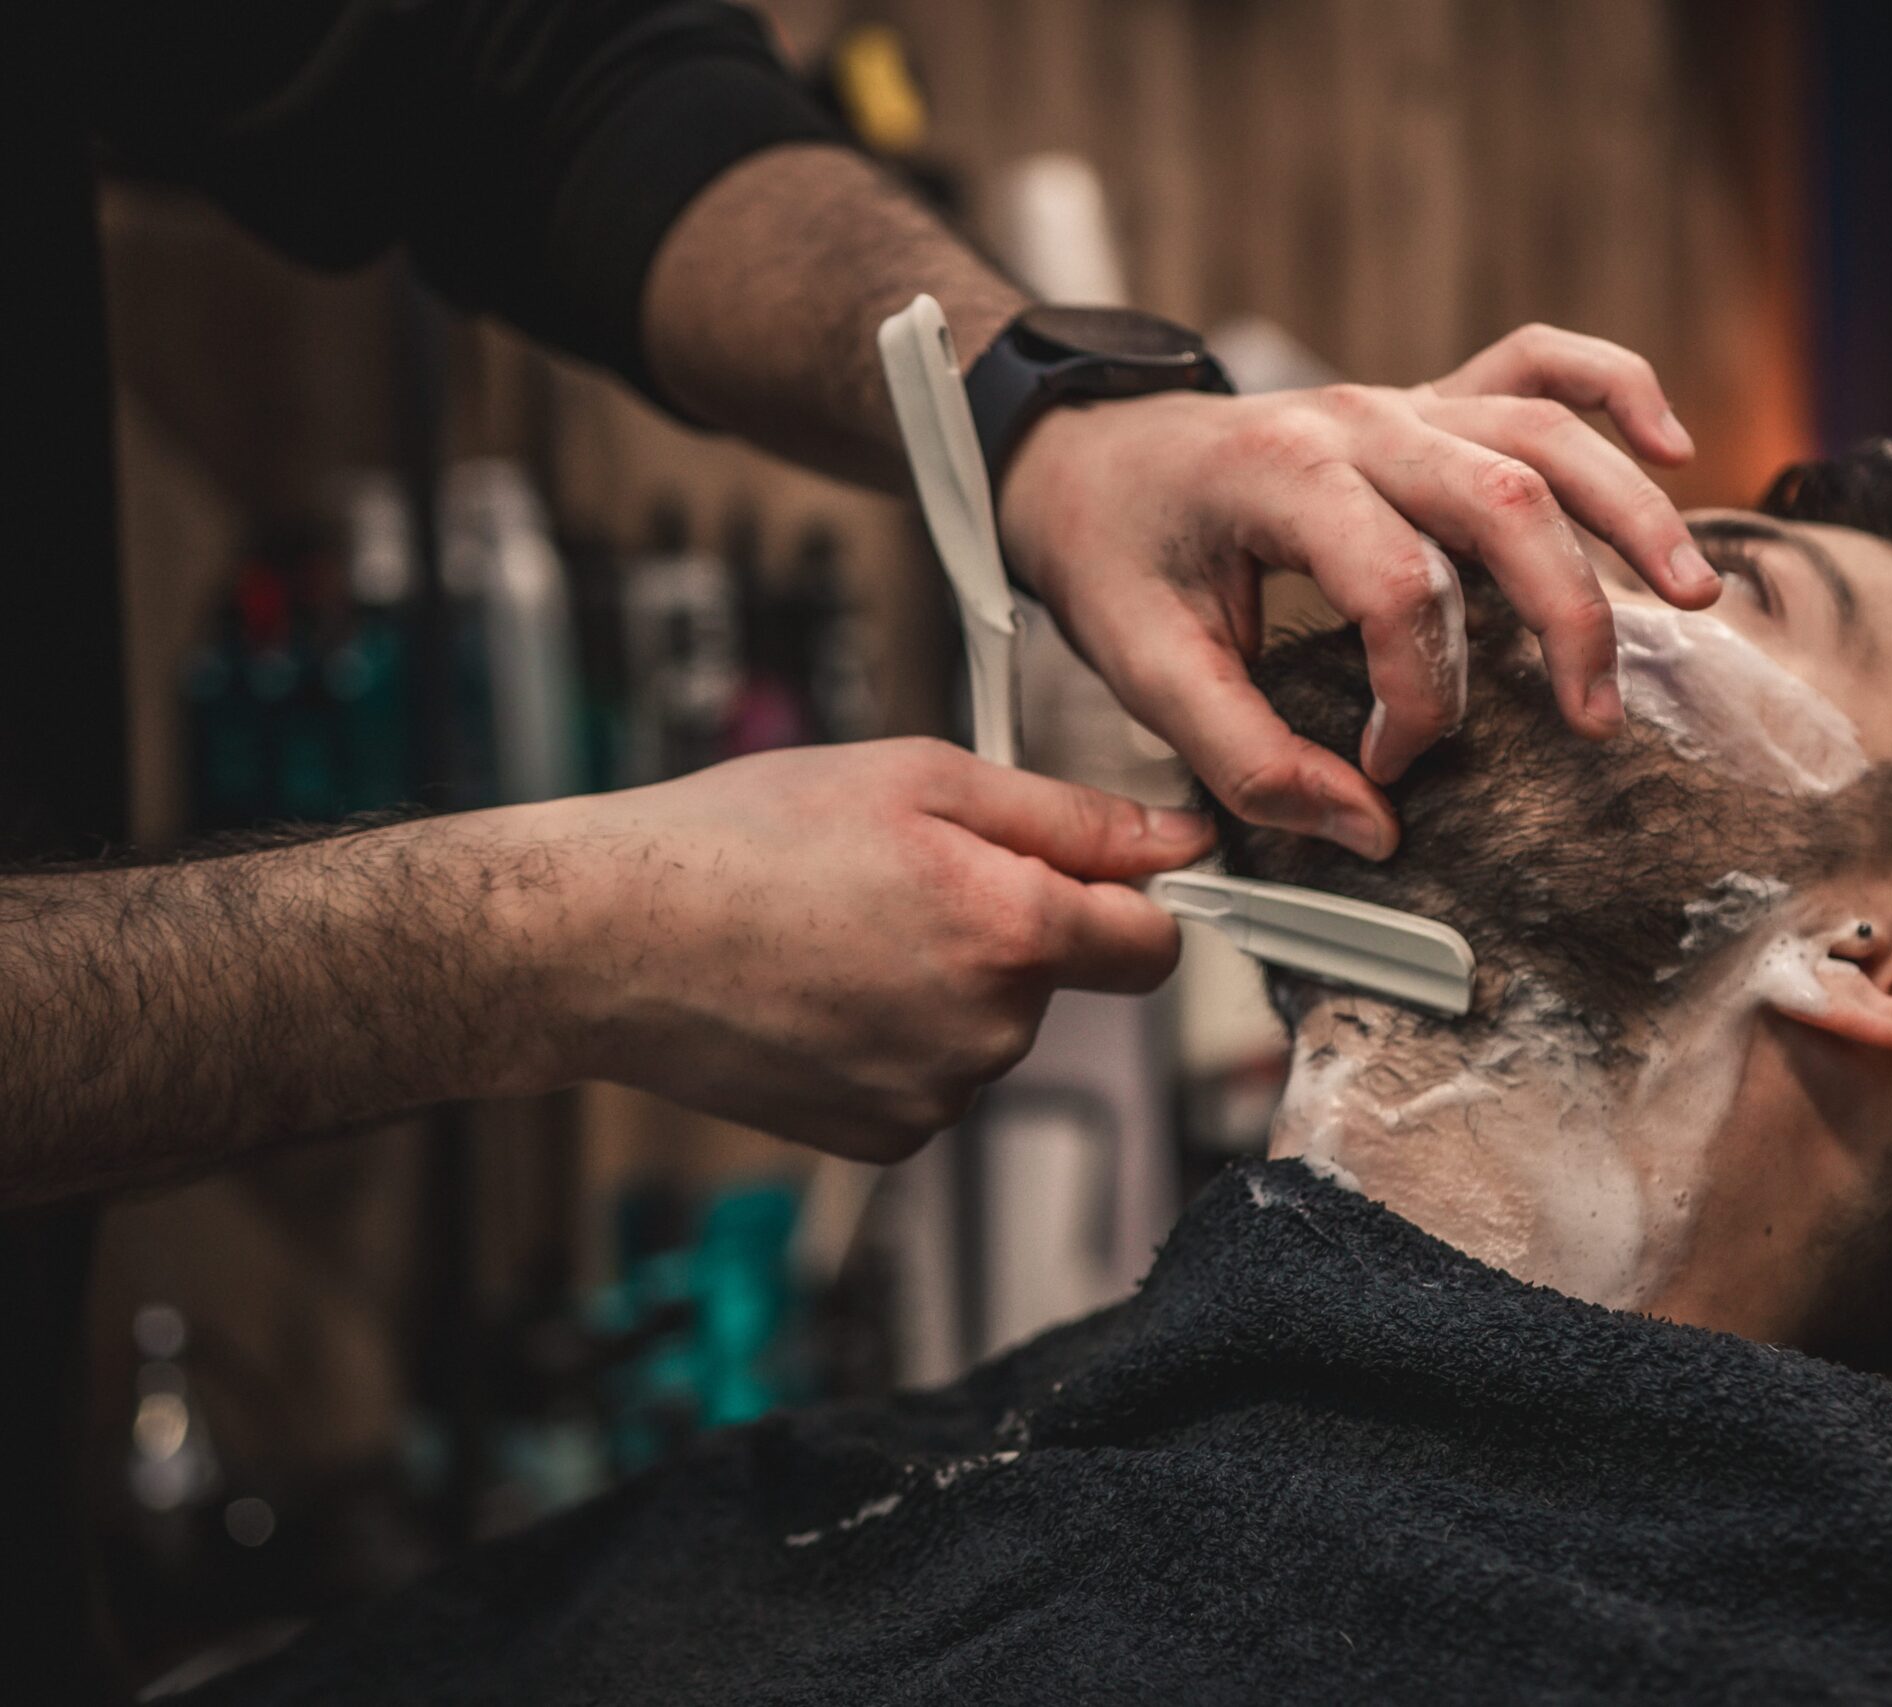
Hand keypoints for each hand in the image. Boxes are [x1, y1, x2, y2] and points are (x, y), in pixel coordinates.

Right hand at [530, 740, 1210, 1160]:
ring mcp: (935, 1096)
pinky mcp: (883, 1138)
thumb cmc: (743, 841)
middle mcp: (989, 1033)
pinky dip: (896, 1038)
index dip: (1131, 902)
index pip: (1155, 946)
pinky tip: (822, 991)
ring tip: (842, 930)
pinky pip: (933, 1078)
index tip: (1094, 879)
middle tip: (904, 876)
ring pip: (992, 1029)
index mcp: (1013, 935)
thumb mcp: (922, 779)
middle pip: (1060, 982)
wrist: (604, 939)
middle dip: (1009, 928)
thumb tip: (1178, 843)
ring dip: (947, 982)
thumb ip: (1070, 818)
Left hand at [994, 324, 1718, 858]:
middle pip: (1504, 498)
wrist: (1082, 455)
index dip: (1413, 698)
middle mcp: (1357, 420)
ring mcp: (1400, 400)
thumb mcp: (1146, 671)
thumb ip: (1249, 759)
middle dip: (1568, 616)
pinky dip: (1615, 385)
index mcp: (1282, 477)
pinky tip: (1675, 446)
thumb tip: (1368, 830)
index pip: (1399, 587)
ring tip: (1692, 597)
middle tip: (1597, 720)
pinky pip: (1539, 362)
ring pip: (1545, 432)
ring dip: (1628, 512)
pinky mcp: (1424, 401)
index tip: (1386, 769)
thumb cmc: (1115, 556)